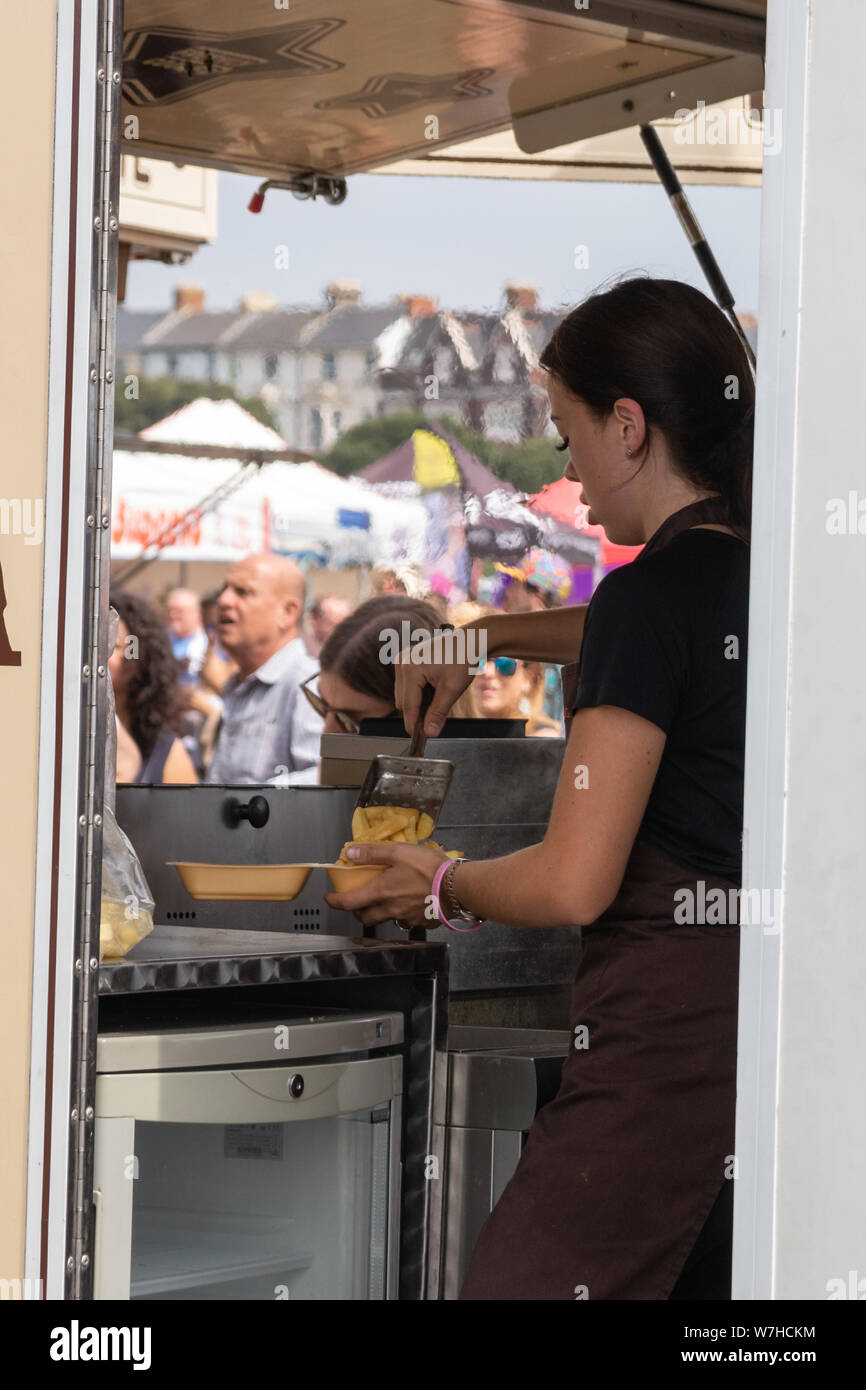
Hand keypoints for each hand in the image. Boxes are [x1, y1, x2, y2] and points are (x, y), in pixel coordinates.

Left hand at [323, 842, 449, 927]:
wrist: (458, 886)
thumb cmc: (429, 868)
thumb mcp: (398, 852)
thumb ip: (373, 853)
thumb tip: (350, 853)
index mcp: (381, 892)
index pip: (349, 902)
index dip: (335, 901)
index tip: (329, 898)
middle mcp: (391, 909)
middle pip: (366, 917)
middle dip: (357, 911)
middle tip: (356, 901)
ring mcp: (407, 917)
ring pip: (386, 918)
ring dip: (380, 911)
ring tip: (386, 898)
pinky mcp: (423, 921)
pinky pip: (407, 919)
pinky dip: (403, 912)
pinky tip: (410, 901)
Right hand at [395, 629, 476, 737]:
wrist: (470, 641)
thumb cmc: (463, 659)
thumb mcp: (451, 690)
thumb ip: (438, 713)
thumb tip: (429, 732)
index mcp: (411, 668)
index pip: (408, 705)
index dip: (413, 723)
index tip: (418, 737)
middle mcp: (403, 662)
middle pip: (403, 701)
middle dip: (417, 712)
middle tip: (435, 719)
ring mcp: (403, 660)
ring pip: (403, 694)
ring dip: (417, 702)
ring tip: (438, 697)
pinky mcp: (406, 660)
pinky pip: (406, 685)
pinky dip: (417, 692)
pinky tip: (432, 689)